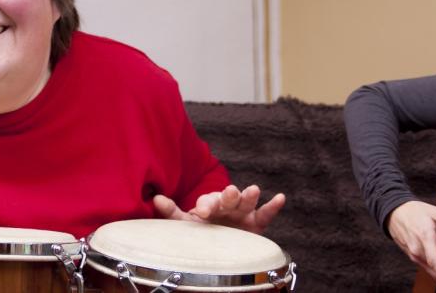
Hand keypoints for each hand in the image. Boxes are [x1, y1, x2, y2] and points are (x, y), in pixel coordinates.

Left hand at [153, 185, 284, 233]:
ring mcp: (242, 214)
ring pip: (247, 203)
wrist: (216, 246)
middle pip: (229, 197)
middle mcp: (226, 206)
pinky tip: (280, 198)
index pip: (208, 201)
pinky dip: (273, 206)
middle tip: (230, 193)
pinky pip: (266, 215)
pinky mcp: (256, 225)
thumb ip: (172, 212)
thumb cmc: (199, 232)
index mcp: (209, 204)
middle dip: (229, 195)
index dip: (207, 204)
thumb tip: (155, 199)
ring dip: (249, 196)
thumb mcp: (184, 224)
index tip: (204, 212)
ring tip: (253, 190)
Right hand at [388, 201, 435, 292]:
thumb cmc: (414, 212)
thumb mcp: (435, 212)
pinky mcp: (415, 257)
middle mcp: (418, 250)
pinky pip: (429, 269)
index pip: (434, 259)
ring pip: (432, 272)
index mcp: (425, 237)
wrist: (394, 213)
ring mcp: (415, 255)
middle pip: (435, 271)